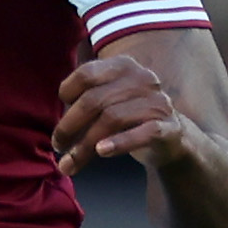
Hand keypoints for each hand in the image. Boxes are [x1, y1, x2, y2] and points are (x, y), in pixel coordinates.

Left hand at [54, 51, 200, 174]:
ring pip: (112, 119)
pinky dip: (120, 143)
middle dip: (69, 126)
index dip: (67, 94)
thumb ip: (83, 101)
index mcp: (123, 66)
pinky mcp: (168, 127)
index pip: (86, 74)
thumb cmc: (130, 117)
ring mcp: (157, 102)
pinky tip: (101, 152)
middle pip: (94, 100)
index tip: (60, 118)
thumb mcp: (107, 99)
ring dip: (85, 144)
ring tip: (71, 162)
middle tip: (58, 146)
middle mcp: (142, 78)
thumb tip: (56, 126)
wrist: (171, 138)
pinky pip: (142, 133)